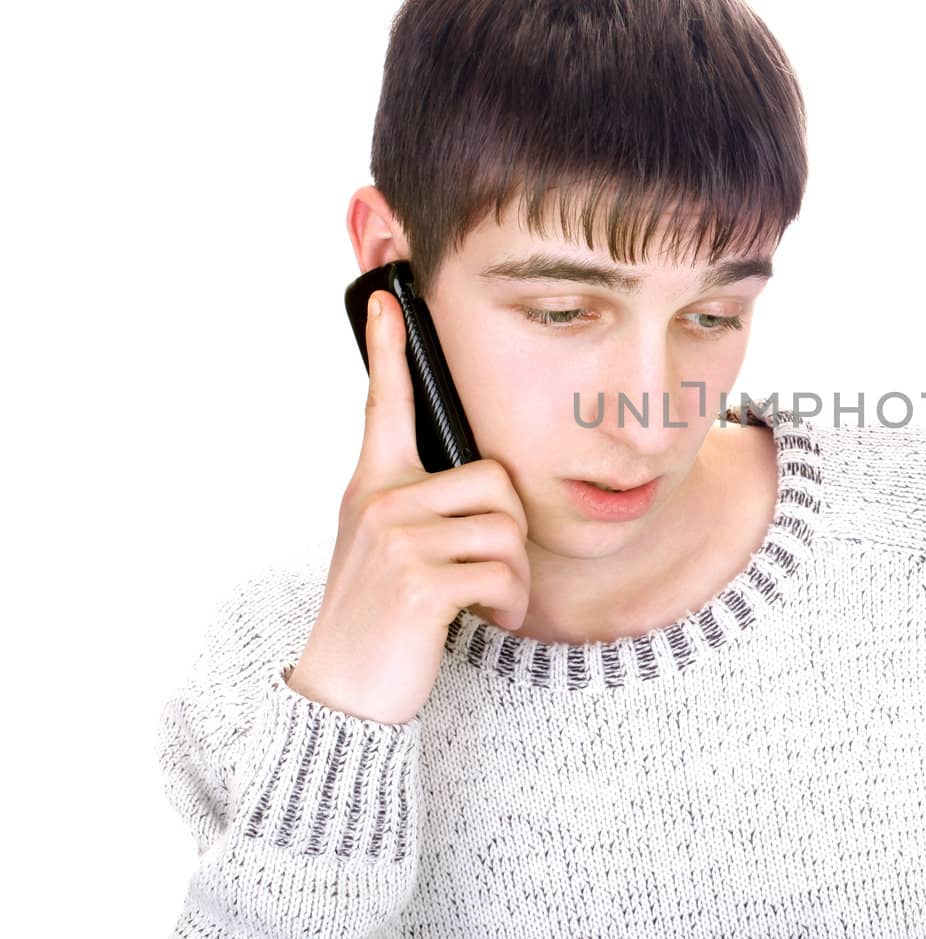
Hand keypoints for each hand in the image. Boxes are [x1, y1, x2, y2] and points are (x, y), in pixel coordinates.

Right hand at [287, 287, 531, 724]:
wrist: (344, 693)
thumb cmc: (378, 621)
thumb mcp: (383, 550)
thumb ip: (416, 509)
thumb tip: (477, 487)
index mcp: (372, 488)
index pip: (384, 406)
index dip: (388, 350)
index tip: (389, 299)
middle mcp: (379, 502)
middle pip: (495, 481)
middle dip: (510, 534)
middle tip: (491, 574)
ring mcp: (396, 539)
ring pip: (505, 529)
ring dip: (513, 577)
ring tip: (488, 603)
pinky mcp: (419, 581)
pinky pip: (502, 572)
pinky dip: (510, 603)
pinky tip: (488, 620)